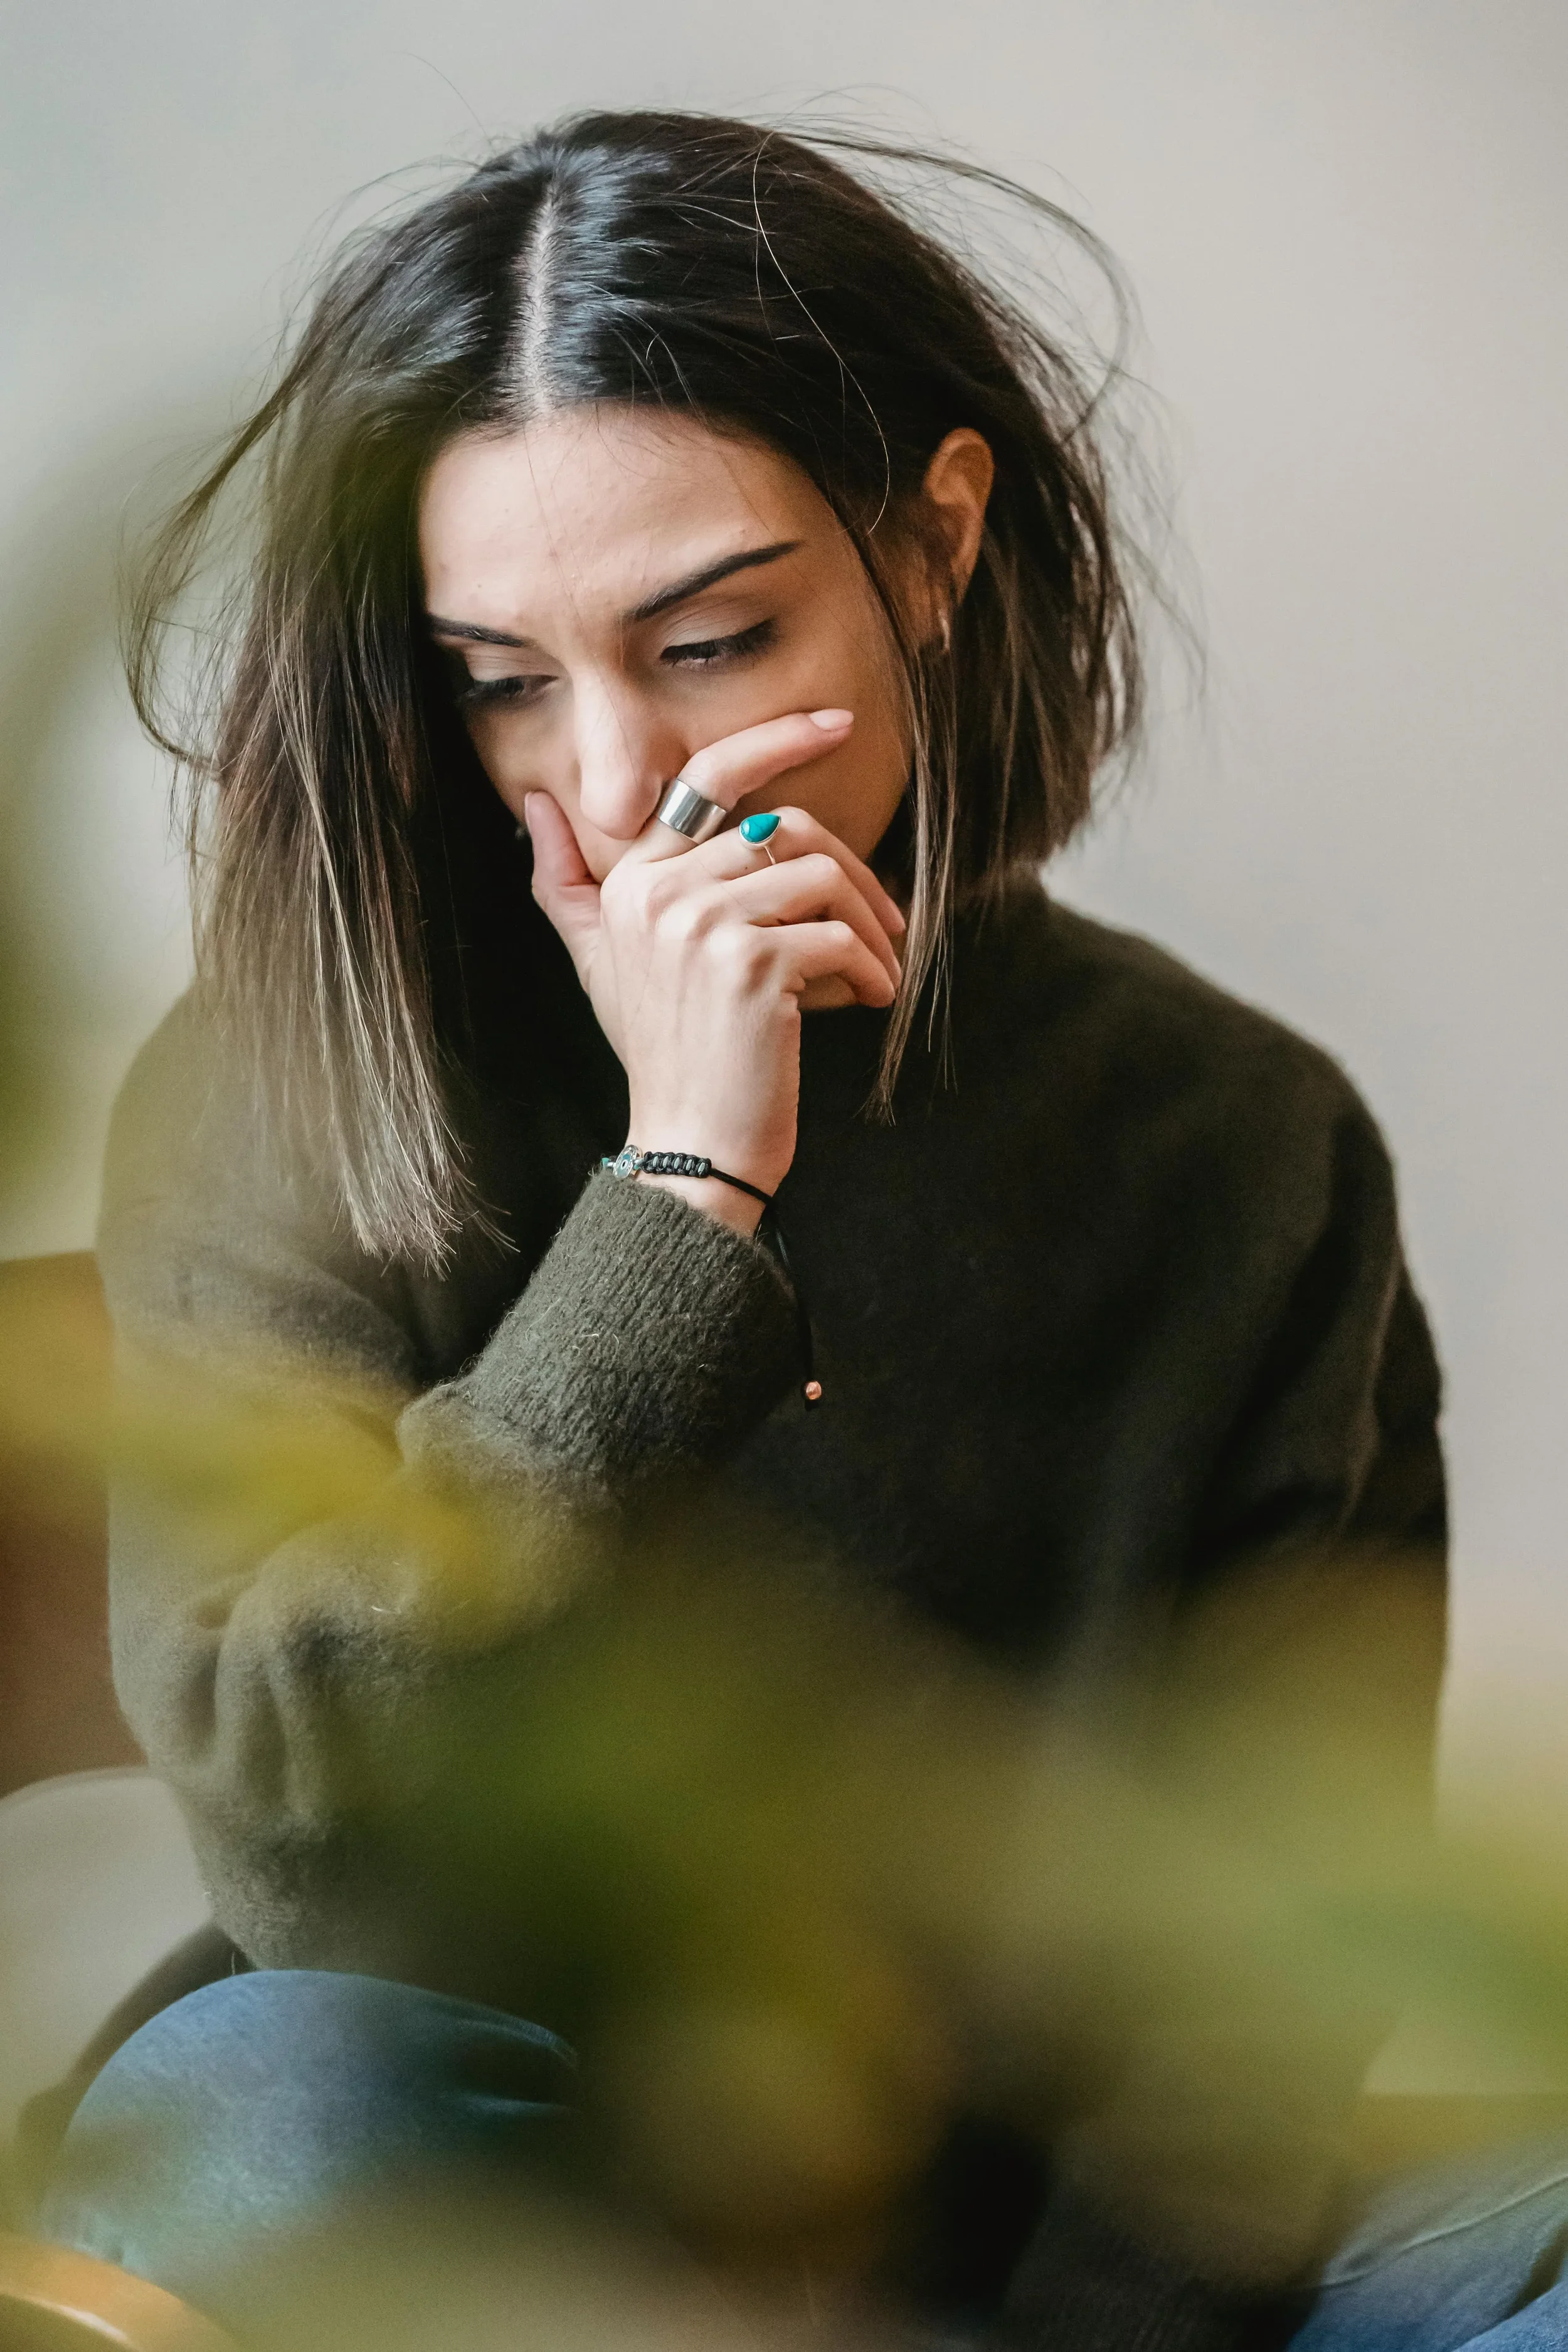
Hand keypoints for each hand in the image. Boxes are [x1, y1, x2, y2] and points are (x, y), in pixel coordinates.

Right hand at [526, 710, 904, 1232]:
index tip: (838, 725)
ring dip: (867, 925)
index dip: (776, 739)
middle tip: (883, 923)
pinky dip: (869, 968)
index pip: (708, 776)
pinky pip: (837, 935)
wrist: (690, 1146)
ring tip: (875, 969)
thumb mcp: (603, 962)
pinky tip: (870, 1001)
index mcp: (629, 879)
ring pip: (820, 876)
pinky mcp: (752, 967)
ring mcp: (702, 927)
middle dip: (851, 872)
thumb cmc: (666, 1054)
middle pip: (784, 826)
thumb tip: (533, 804)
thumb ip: (569, 882)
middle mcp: (657, 892)